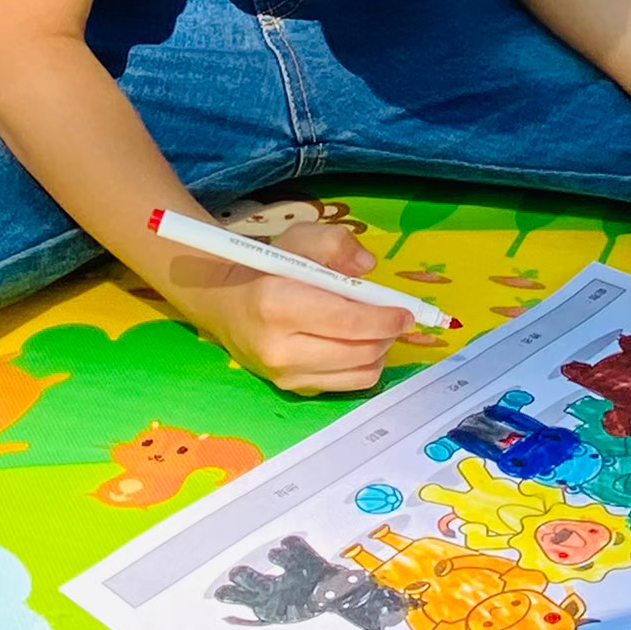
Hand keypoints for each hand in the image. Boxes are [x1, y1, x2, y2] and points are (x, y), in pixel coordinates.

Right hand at [171, 221, 410, 394]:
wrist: (224, 304)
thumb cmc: (267, 268)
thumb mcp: (298, 239)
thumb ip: (335, 244)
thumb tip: (368, 267)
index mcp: (277, 304)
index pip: (348, 322)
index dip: (385, 318)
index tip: (405, 311)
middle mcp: (279, 348)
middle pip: (359, 352)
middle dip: (388, 335)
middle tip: (395, 318)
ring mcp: (285, 375)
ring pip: (359, 374)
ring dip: (379, 352)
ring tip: (376, 330)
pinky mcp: (293, 390)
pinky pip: (347, 385)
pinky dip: (363, 366)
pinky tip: (357, 345)